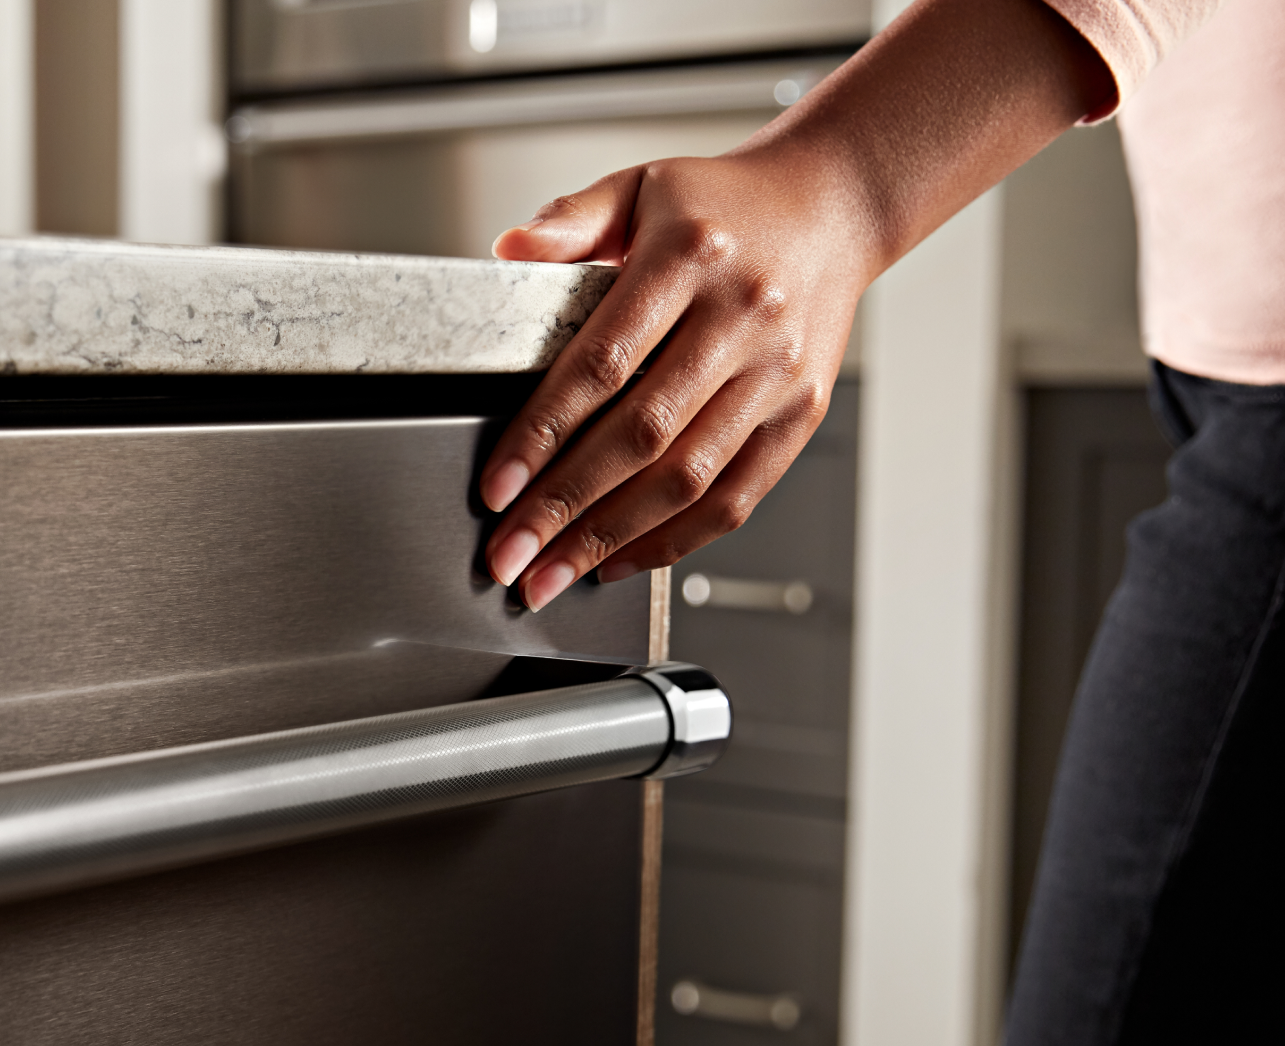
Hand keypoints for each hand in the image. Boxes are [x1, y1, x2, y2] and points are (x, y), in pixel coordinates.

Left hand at [480, 146, 869, 610]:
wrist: (830, 208)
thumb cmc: (722, 207)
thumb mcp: (639, 186)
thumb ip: (570, 219)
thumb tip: (508, 250)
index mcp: (690, 257)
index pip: (601, 363)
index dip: (543, 434)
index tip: (497, 487)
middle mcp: (741, 318)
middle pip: (641, 435)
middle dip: (564, 506)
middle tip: (508, 556)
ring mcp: (778, 374)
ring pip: (687, 478)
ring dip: (610, 537)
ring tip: (551, 575)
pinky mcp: (800, 415)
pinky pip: (735, 496)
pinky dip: (674, 539)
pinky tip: (619, 560)